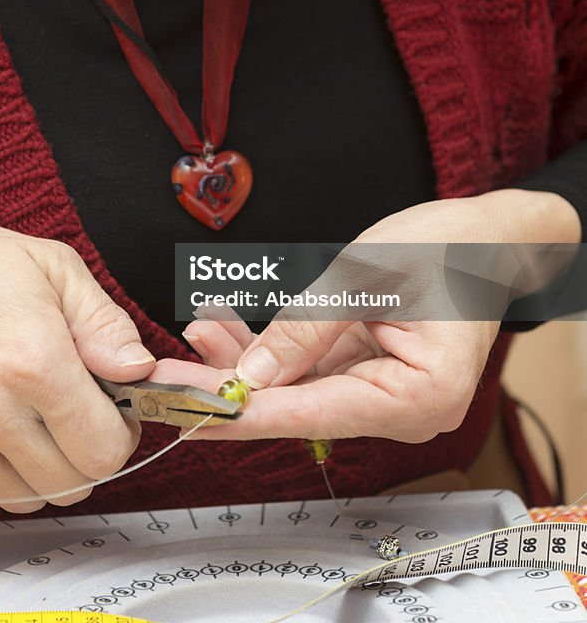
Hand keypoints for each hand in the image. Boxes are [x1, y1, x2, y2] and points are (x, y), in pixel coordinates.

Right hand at [0, 219, 155, 510]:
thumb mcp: (53, 268)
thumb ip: (105, 323)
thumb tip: (139, 368)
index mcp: (34, 361)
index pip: (103, 449)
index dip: (122, 431)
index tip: (117, 410)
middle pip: (72, 483)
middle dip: (89, 453)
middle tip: (84, 414)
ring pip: (27, 497)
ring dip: (47, 468)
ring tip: (44, 421)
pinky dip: (3, 466)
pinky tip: (4, 420)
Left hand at [161, 189, 578, 442]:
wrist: (487, 238)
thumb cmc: (446, 247)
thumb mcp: (365, 275)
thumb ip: (305, 330)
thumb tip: (248, 377)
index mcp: (418, 396)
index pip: (311, 413)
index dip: (241, 413)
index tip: (184, 412)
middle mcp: (404, 411)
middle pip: (299, 407)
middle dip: (230, 387)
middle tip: (165, 375)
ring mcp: (387, 397)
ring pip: (298, 390)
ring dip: (245, 364)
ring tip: (195, 335)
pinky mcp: (372, 377)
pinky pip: (312, 371)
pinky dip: (272, 352)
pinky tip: (228, 330)